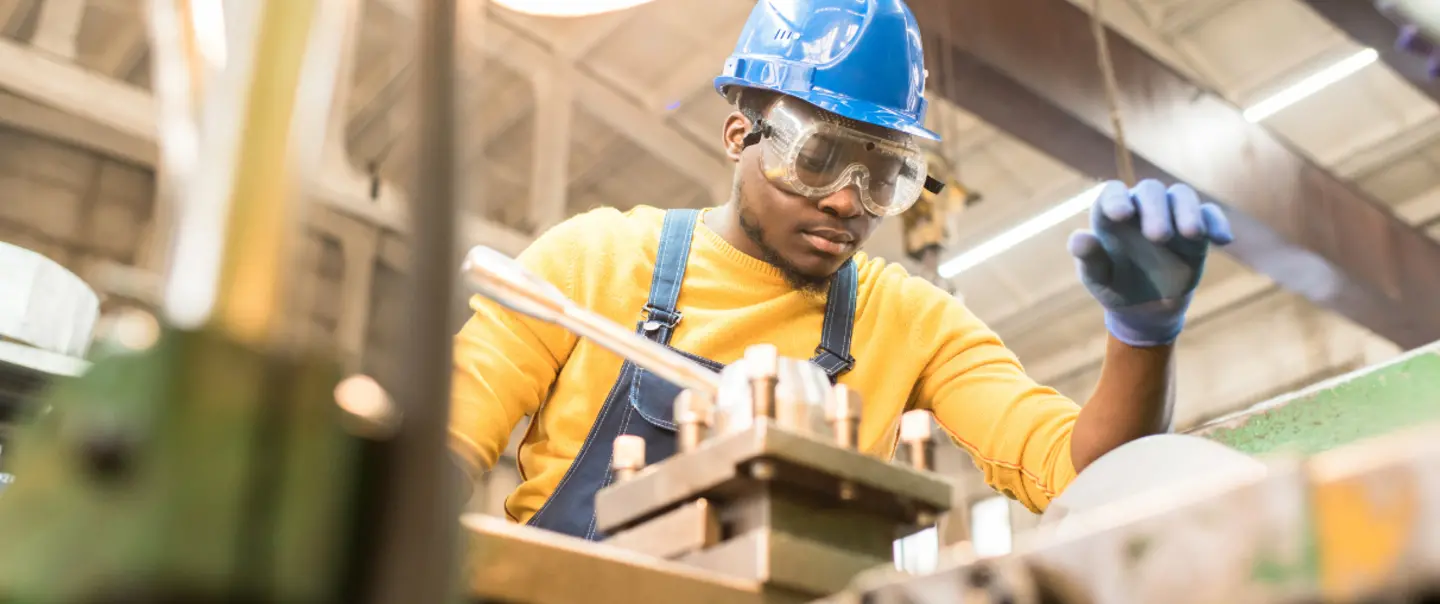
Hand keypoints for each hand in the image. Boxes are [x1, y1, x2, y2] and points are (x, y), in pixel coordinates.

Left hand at [1067, 180, 1233, 346]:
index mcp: (1111, 216)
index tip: (1121, 215)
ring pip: (1181, 196)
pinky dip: (1216, 223)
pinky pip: (1210, 216)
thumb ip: (1089, 259)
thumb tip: (1080, 239)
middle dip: (1155, 210)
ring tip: (1191, 235)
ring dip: (1188, 211)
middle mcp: (1142, 208)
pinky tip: (1223, 240)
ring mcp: (1171, 215)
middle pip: (1150, 191)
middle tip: (1158, 237)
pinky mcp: (1196, 230)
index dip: (1116, 199)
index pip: (1112, 192)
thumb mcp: (1098, 279)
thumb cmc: (1115, 287)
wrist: (1145, 308)